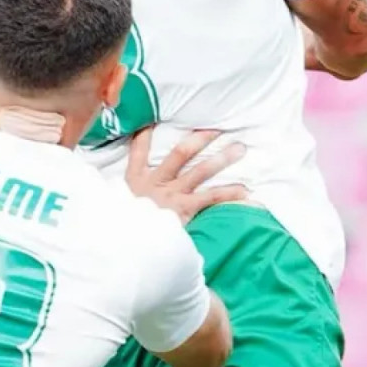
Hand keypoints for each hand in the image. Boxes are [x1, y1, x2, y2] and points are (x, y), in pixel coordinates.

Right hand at [126, 128, 247, 223]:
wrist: (131, 246)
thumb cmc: (128, 224)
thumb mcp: (120, 202)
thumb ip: (128, 187)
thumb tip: (139, 164)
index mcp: (136, 179)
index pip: (139, 149)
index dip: (147, 133)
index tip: (155, 120)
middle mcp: (155, 183)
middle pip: (179, 154)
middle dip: (200, 139)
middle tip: (218, 129)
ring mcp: (172, 196)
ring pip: (199, 172)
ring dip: (221, 159)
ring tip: (240, 149)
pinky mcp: (184, 211)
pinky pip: (210, 198)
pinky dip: (229, 194)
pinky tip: (246, 190)